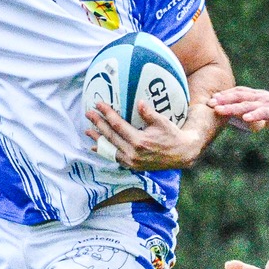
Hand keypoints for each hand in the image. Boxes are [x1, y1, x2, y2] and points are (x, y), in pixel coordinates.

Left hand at [86, 99, 205, 169]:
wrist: (181, 154)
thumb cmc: (172, 135)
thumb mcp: (162, 122)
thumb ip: (148, 113)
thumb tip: (138, 102)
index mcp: (139, 141)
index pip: (118, 125)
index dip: (107, 113)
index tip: (98, 104)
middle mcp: (133, 153)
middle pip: (110, 136)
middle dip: (98, 124)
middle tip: (88, 113)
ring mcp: (131, 162)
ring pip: (110, 149)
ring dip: (98, 139)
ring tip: (87, 131)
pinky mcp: (132, 166)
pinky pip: (114, 158)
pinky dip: (105, 152)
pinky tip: (96, 147)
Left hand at [208, 86, 268, 134]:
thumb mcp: (263, 112)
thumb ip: (250, 112)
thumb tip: (235, 117)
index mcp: (258, 96)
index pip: (239, 92)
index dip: (225, 94)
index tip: (211, 97)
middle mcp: (262, 97)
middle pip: (240, 96)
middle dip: (223, 98)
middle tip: (209, 102)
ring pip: (247, 104)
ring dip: (232, 107)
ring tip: (219, 110)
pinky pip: (264, 113)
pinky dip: (254, 115)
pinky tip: (245, 118)